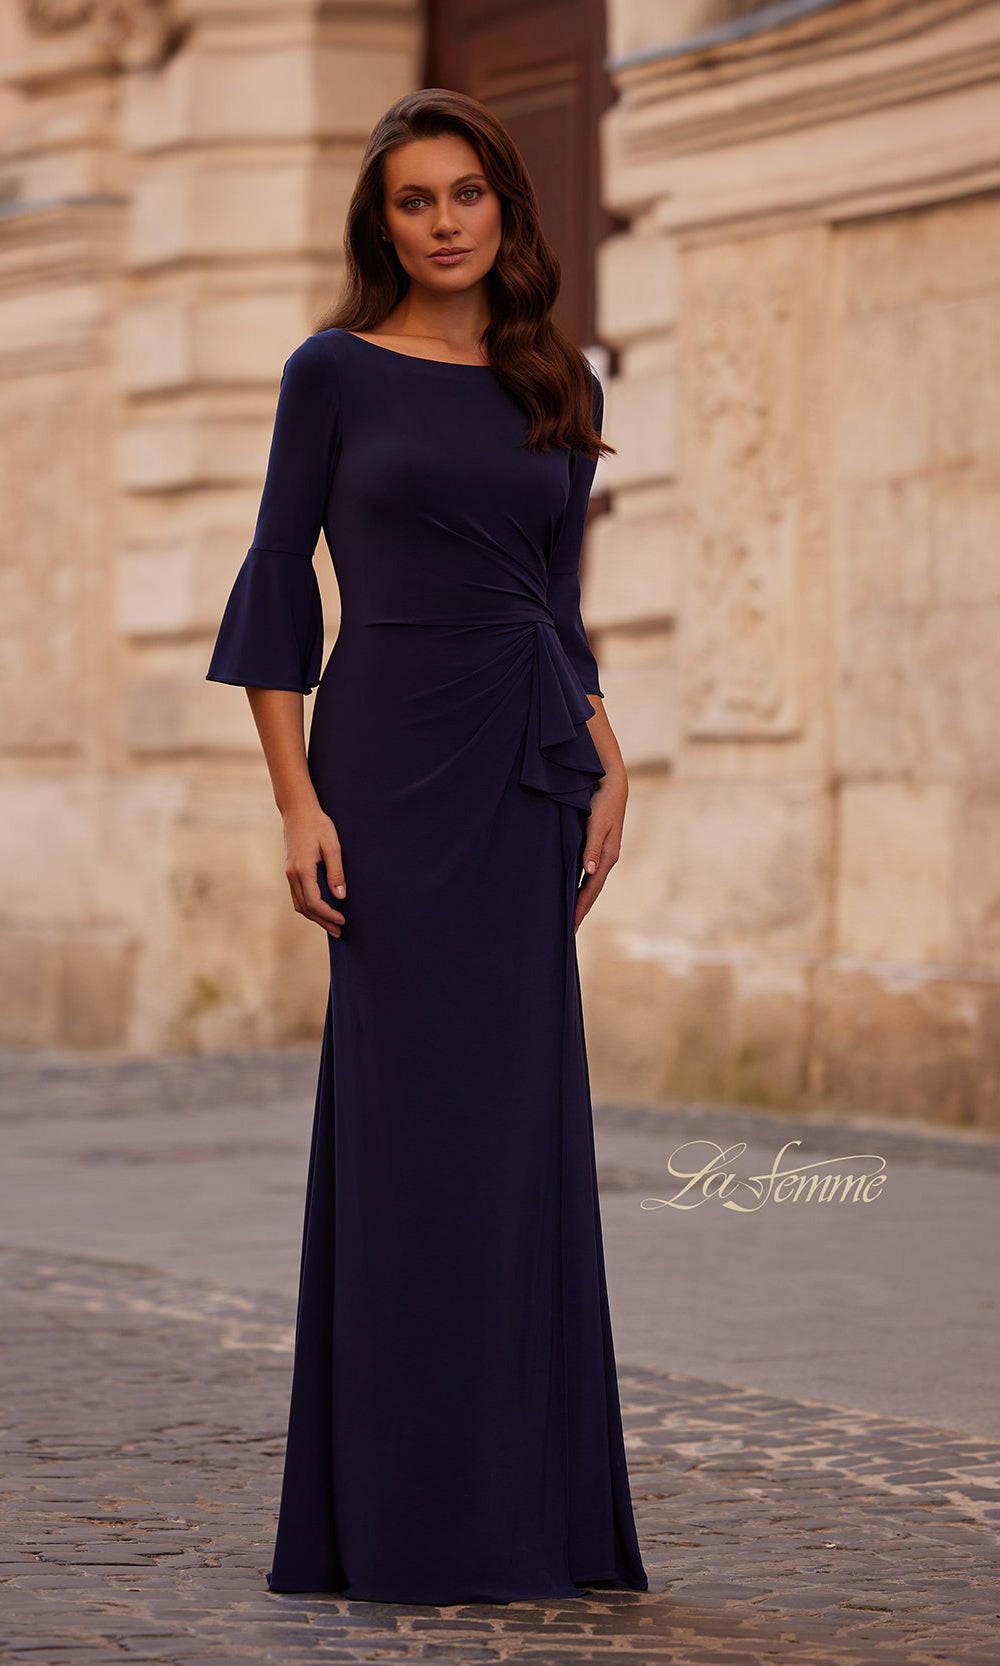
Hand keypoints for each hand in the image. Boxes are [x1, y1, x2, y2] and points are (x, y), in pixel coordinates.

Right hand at [282, 805, 346, 937]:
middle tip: (339, 931)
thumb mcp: (332, 846)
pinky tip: (319, 909)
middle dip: (322, 921)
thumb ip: (336, 872)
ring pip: (299, 903)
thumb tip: (340, 896)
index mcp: (302, 869)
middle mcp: (292, 874)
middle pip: (306, 907)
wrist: (298, 810)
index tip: (342, 920)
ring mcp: (289, 873)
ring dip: (315, 916)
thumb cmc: (318, 825)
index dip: (328, 915)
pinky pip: (298, 895)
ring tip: (331, 924)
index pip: (314, 902)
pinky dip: (308, 906)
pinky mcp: (290, 870)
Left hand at [574, 766, 626, 933]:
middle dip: (581, 910)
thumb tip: (589, 870)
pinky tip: (572, 891)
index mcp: (608, 856)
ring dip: (581, 900)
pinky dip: (580, 885)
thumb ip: (592, 846)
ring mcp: (602, 854)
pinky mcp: (597, 847)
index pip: (592, 889)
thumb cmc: (603, 802)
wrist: (611, 784)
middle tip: (569, 930)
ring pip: (590, 883)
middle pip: (592, 891)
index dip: (581, 907)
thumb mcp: (597, 823)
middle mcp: (606, 859)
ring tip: (570, 916)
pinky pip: (587, 873)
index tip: (572, 924)